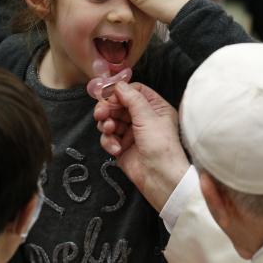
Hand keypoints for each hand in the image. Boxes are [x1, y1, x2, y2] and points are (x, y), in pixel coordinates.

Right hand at [94, 82, 189, 211]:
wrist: (160, 178)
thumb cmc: (161, 147)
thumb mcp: (148, 117)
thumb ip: (132, 99)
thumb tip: (118, 85)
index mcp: (155, 107)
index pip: (133, 91)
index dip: (119, 93)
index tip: (109, 97)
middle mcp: (143, 118)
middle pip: (118, 105)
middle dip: (108, 109)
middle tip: (100, 114)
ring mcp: (131, 133)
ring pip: (110, 120)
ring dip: (107, 125)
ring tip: (109, 130)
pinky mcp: (121, 147)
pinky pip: (108, 137)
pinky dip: (109, 141)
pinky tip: (116, 149)